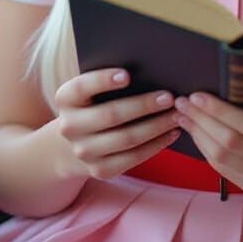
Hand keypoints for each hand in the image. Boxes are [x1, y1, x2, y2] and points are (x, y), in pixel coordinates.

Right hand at [54, 68, 180, 179]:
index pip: (82, 86)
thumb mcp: (93, 91)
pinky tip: (172, 133)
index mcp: (66, 99)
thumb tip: (152, 71)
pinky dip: (156, 145)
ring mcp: (83, 152)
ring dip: (156, 126)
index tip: (127, 75)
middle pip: (111, 115)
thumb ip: (112, 80)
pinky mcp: (99, 170)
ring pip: (126, 138)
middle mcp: (69, 127)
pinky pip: (133, 158)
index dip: (103, 80)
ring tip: (176, 114)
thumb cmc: (94, 104)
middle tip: (169, 97)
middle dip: (143, 105)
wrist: (74, 144)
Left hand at [173, 75, 242, 197]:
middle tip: (183, 101)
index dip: (222, 111)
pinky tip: (198, 133)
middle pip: (230, 143)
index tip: (199, 95)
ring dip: (198, 135)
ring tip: (183, 115)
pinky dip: (207, 151)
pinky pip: (224, 171)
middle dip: (201, 120)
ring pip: (222, 159)